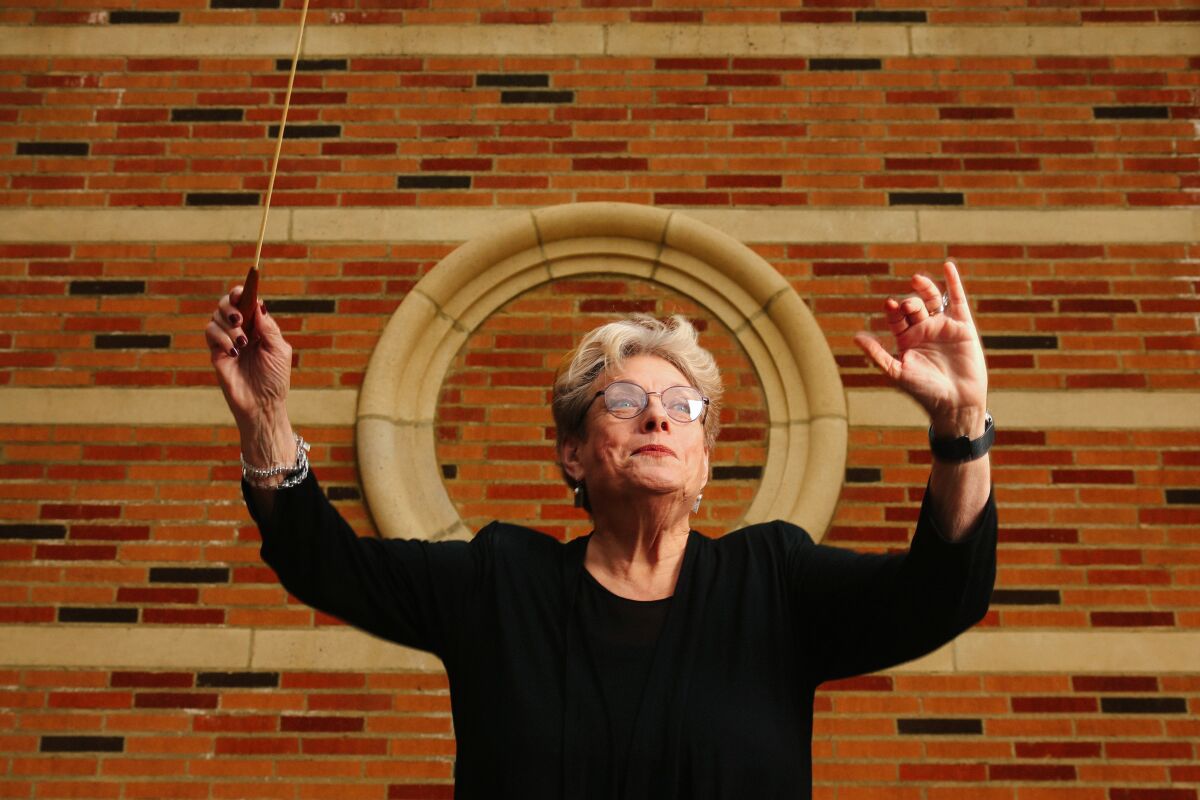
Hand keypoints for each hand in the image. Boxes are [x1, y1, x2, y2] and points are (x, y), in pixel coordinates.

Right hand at [204, 286, 292, 429]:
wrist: (262, 405)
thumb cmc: (275, 380)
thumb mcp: (279, 351)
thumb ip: (269, 328)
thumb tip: (258, 305)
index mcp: (259, 327)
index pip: (246, 302)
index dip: (240, 292)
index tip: (240, 291)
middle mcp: (241, 331)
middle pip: (227, 304)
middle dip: (230, 306)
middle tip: (239, 320)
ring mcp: (227, 341)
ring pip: (216, 317)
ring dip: (229, 326)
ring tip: (242, 343)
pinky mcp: (216, 353)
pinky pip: (210, 334)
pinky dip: (221, 337)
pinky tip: (233, 350)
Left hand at [853, 261, 987, 436]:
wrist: (955, 402)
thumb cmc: (924, 391)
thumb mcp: (897, 372)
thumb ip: (877, 354)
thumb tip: (856, 337)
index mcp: (906, 340)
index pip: (895, 318)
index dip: (892, 310)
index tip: (889, 305)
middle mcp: (923, 331)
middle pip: (912, 306)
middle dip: (908, 303)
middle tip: (905, 306)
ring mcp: (943, 326)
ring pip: (932, 300)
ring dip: (924, 289)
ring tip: (916, 280)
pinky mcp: (963, 326)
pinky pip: (957, 300)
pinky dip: (953, 283)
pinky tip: (948, 267)